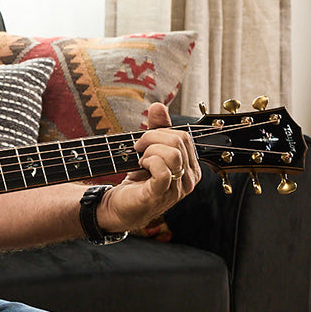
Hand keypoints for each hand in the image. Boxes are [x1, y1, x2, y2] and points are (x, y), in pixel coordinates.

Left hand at [96, 103, 200, 233]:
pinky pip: (163, 170)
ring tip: (140, 159)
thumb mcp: (148, 150)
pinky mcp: (161, 194)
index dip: (160, 132)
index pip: (184, 137)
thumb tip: (158, 105)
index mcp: (191, 167)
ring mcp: (177, 189)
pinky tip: (141, 166)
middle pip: (179, 141)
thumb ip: (156, 129)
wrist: (119, 206)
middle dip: (152, 137)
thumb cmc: (137, 179)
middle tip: (137, 149)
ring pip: (173, 153)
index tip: (142, 142)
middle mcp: (190, 178)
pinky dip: (149, 162)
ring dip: (150, 150)